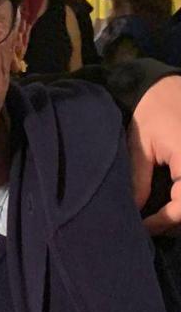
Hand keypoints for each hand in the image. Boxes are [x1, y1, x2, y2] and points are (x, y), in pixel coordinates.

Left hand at [126, 75, 180, 232]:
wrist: (169, 85)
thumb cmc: (155, 109)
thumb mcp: (142, 144)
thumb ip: (138, 179)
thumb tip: (136, 211)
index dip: (163, 222)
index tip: (142, 227)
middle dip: (174, 222)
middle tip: (149, 225)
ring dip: (179, 211)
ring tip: (158, 218)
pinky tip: (171, 204)